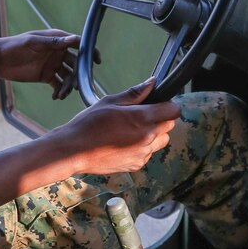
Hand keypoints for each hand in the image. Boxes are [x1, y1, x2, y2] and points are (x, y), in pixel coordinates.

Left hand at [0, 29, 99, 99]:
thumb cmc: (13, 46)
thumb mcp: (32, 43)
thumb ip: (52, 42)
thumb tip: (73, 39)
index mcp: (57, 40)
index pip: (78, 44)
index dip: (90, 51)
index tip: (97, 61)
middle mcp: (58, 52)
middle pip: (76, 64)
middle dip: (78, 75)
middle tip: (76, 86)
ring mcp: (53, 65)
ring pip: (68, 76)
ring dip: (68, 86)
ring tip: (61, 95)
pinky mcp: (46, 76)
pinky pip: (58, 85)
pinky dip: (59, 91)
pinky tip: (56, 97)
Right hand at [55, 77, 180, 174]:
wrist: (74, 150)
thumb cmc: (89, 123)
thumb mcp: (110, 101)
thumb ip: (135, 93)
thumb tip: (152, 83)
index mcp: (142, 119)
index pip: (173, 111)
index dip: (168, 105)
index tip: (158, 103)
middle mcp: (147, 138)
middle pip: (169, 126)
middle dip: (161, 118)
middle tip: (142, 115)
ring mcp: (142, 154)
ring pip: (161, 141)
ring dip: (154, 134)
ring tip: (133, 129)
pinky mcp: (136, 165)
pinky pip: (148, 153)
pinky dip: (143, 147)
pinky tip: (125, 142)